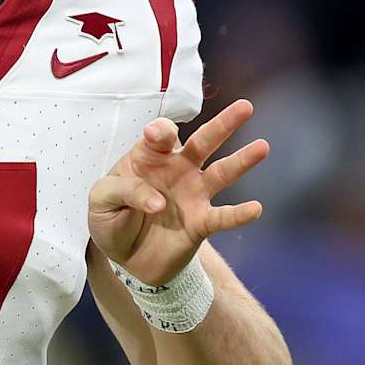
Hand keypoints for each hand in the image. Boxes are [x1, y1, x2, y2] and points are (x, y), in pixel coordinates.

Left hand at [88, 99, 269, 285]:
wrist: (126, 257)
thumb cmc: (112, 218)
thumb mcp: (101, 200)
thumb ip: (123, 190)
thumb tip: (158, 201)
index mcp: (149, 157)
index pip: (159, 135)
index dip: (159, 132)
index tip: (154, 136)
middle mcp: (177, 170)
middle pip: (203, 142)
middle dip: (223, 124)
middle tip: (245, 107)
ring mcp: (193, 195)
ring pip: (222, 174)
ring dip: (242, 161)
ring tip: (263, 146)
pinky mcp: (200, 223)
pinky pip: (222, 217)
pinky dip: (239, 214)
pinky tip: (256, 208)